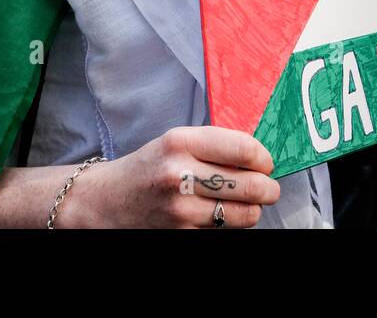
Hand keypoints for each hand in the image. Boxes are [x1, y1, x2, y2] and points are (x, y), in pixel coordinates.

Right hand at [60, 126, 279, 227]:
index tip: (266, 163)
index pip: (244, 149)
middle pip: (251, 186)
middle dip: (268, 188)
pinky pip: (225, 231)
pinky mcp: (181, 234)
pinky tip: (221, 214)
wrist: (108, 200)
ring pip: (245, 214)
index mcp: (181, 142)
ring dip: (253, 209)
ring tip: (246, 202)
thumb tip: (262, 159)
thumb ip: (216, 146)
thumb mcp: (178, 142)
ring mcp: (180, 209)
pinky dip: (231, 225)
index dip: (264, 159)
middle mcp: (180, 175)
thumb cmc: (151, 166)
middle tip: (268, 188)